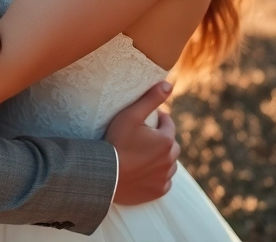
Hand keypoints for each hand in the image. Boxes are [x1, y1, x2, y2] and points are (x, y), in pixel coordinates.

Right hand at [105, 81, 179, 205]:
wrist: (104, 175)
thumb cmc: (116, 142)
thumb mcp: (131, 115)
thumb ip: (151, 98)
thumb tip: (169, 83)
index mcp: (166, 140)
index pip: (168, 124)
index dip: (158, 120)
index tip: (147, 120)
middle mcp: (170, 160)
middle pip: (171, 145)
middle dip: (162, 139)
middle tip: (145, 137)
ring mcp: (164, 177)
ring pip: (169, 164)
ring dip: (162, 158)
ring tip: (146, 154)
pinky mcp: (157, 191)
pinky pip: (164, 182)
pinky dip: (158, 177)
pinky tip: (146, 172)